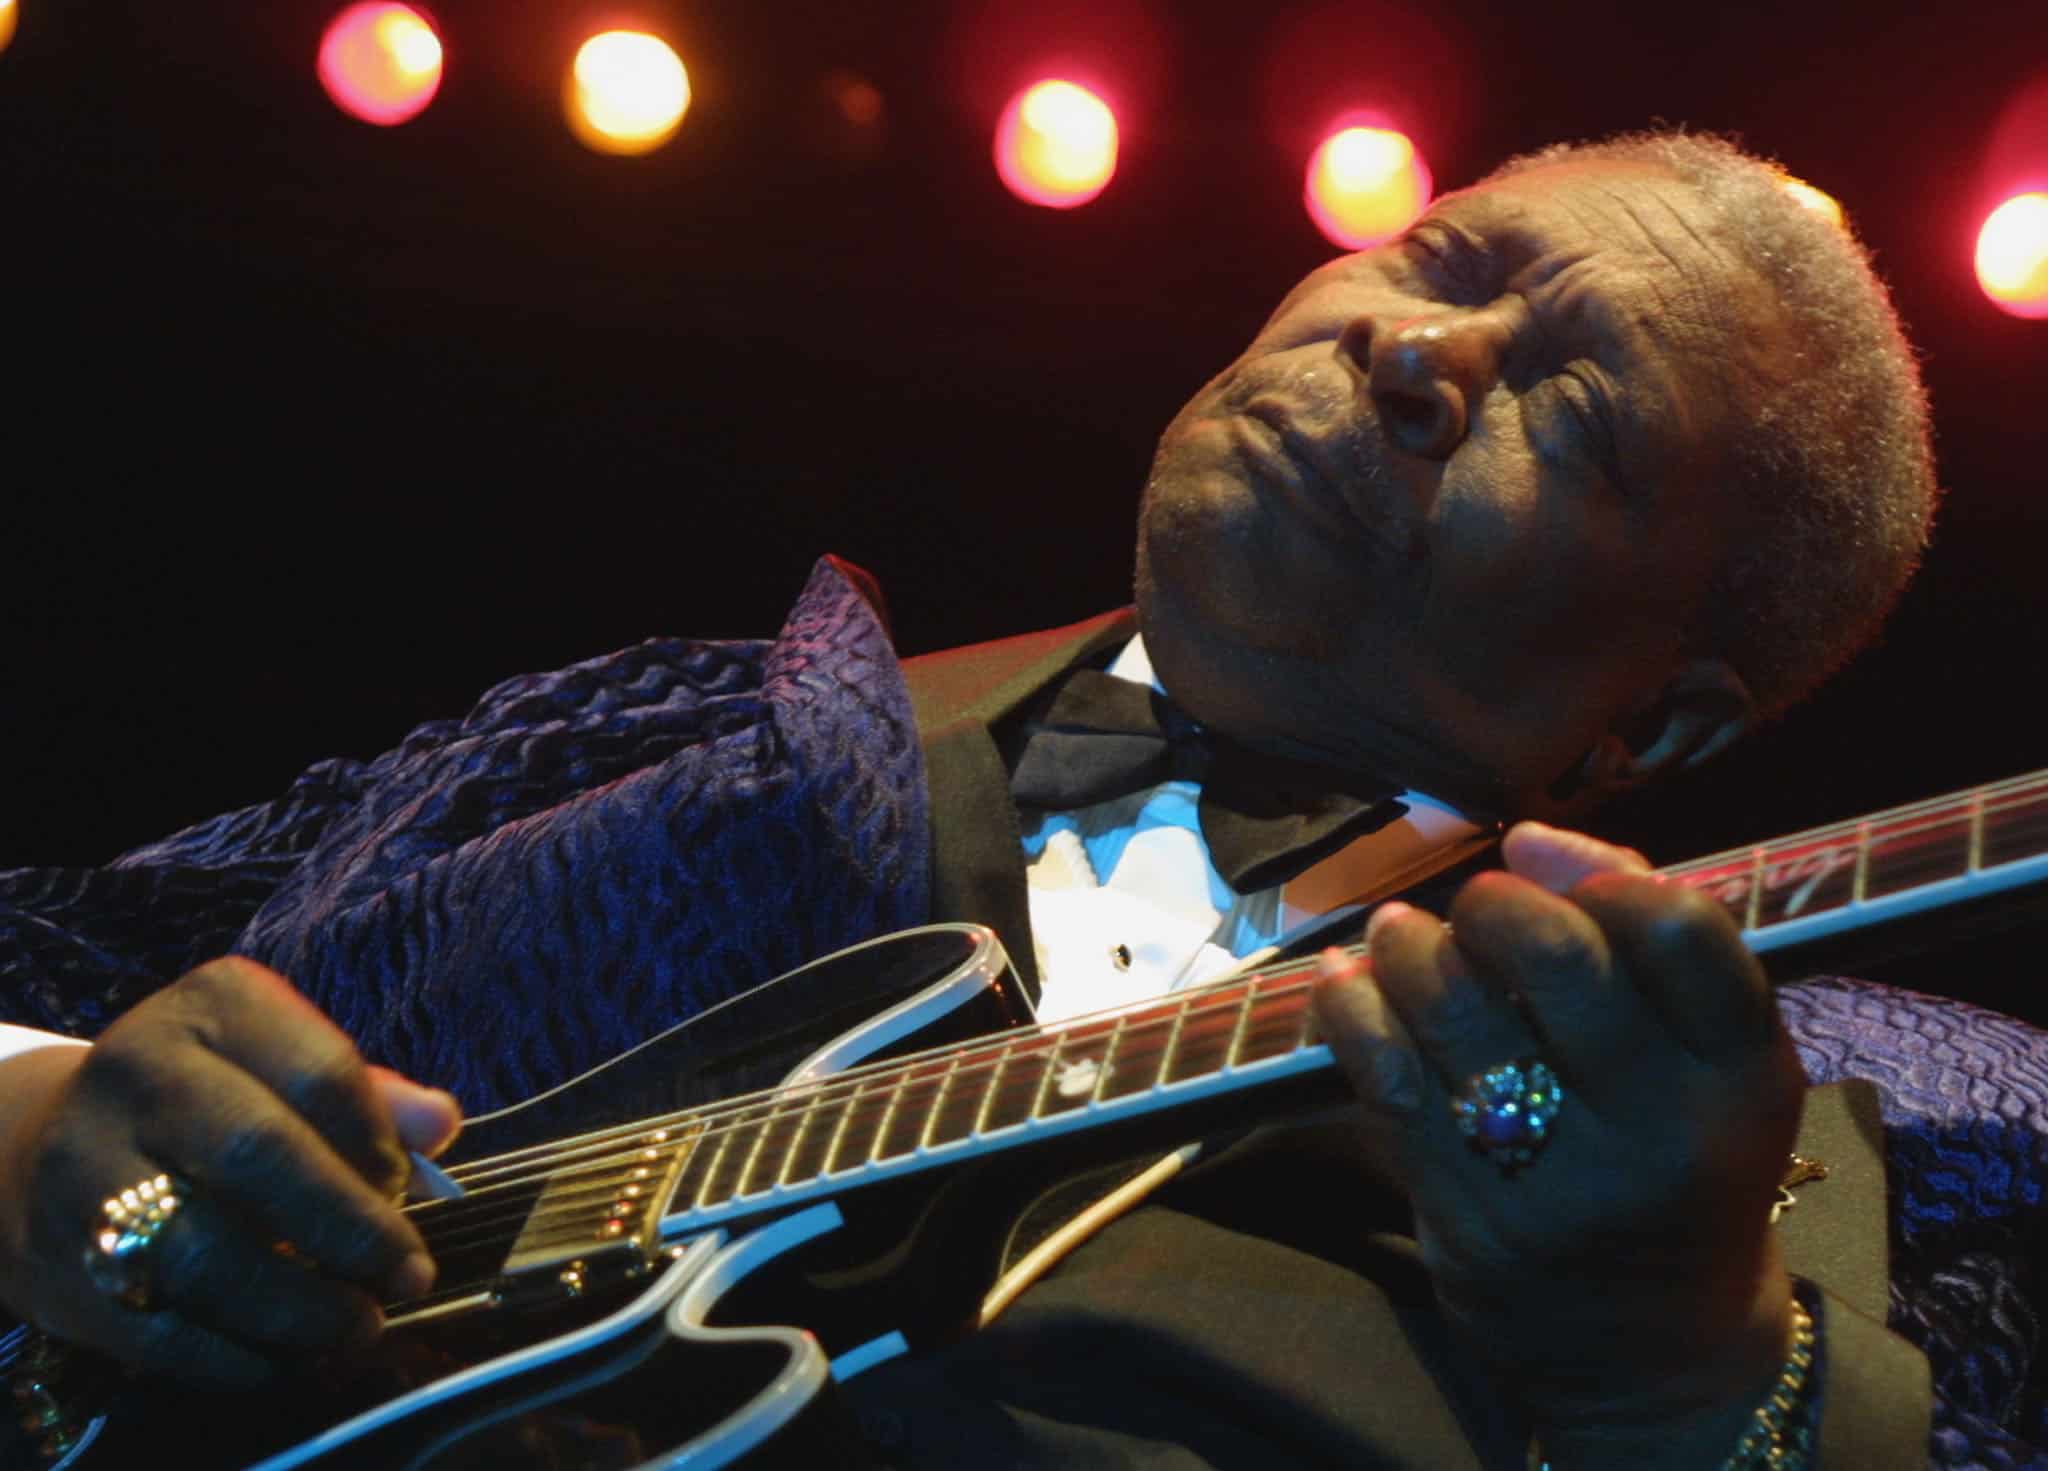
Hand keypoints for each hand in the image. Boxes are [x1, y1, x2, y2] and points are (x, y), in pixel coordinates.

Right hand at [0, 957, 460, 1382]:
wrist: (49, 1148)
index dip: (378, 1144)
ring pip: (200, 1251)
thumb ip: (369, 1096)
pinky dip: (237, 1355)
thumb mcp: (283, 1066)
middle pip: (258, 1152)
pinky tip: (289, 1357)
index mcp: (213, 1008)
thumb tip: (441, 1124)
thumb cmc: (211, 1105)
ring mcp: (86, 1170)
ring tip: (357, 1326)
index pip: (320, 1070)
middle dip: (350, 1226)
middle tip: (406, 1276)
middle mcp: (139, 1074)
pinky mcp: (61, 1266)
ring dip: (298, 1306)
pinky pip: (157, 1327)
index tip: (408, 1193)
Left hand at [1312, 824, 1802, 1461]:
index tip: (1540, 861)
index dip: (1595, 870)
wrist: (1654, 1352)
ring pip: (1456, 1009)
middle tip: (1473, 908)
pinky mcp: (1470, 1217)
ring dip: (1408, 947)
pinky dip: (1351, 1009)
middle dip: (1491, 904)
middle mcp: (1663, 1131)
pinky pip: (1388, 1080)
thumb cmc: (1677, 1165)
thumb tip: (1530, 839)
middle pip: (1556, 956)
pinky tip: (1346, 983)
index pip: (1679, 928)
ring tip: (1401, 937)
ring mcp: (1562, 1182)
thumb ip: (1645, 941)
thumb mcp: (1711, 1066)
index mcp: (1743, 1077)